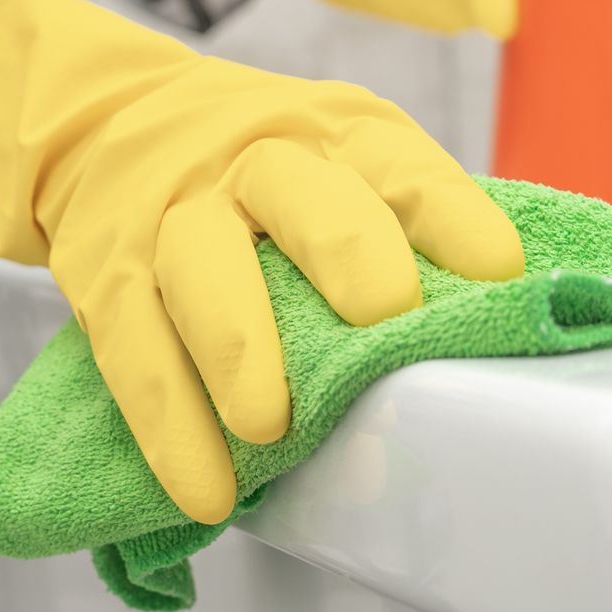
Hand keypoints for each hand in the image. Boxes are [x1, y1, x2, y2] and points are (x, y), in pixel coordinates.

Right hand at [0, 0, 522, 522]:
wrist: (107, 120)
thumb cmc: (266, 164)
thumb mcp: (342, 155)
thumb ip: (406, 223)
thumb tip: (505, 319)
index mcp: (337, 132)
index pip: (403, 167)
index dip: (452, 216)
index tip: (498, 274)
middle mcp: (255, 158)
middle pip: (301, 196)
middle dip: (348, 254)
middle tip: (385, 320)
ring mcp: (174, 213)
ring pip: (201, 268)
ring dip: (238, 348)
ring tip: (272, 426)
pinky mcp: (106, 274)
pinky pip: (134, 351)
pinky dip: (169, 427)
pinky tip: (204, 491)